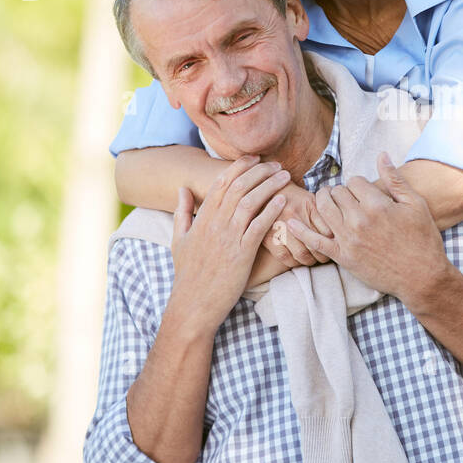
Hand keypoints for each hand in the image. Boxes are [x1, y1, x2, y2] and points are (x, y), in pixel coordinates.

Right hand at [170, 155, 290, 317]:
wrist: (194, 304)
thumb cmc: (188, 274)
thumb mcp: (178, 240)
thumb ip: (181, 212)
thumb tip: (182, 189)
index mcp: (201, 218)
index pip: (221, 182)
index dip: (239, 166)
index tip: (254, 158)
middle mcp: (215, 223)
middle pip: (239, 186)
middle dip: (259, 171)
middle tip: (276, 164)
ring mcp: (228, 237)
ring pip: (250, 201)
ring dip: (269, 185)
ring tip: (284, 176)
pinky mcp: (242, 253)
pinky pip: (259, 226)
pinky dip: (271, 210)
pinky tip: (282, 200)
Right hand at [262, 181, 333, 267]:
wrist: (266, 192)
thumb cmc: (293, 198)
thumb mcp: (310, 199)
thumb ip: (323, 214)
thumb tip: (336, 233)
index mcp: (309, 206)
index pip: (328, 231)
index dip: (333, 242)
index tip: (334, 245)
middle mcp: (295, 216)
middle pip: (316, 244)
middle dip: (323, 255)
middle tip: (325, 256)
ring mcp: (280, 227)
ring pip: (302, 254)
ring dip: (309, 260)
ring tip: (312, 259)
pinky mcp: (268, 237)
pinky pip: (285, 257)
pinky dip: (293, 262)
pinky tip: (297, 259)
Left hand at [287, 152, 450, 305]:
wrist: (421, 277)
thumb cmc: (423, 240)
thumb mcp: (415, 205)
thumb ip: (395, 179)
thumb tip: (382, 155)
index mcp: (377, 205)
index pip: (354, 181)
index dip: (358, 184)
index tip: (364, 192)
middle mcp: (359, 220)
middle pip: (336, 193)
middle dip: (340, 191)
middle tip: (346, 197)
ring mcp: (348, 239)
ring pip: (322, 209)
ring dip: (322, 201)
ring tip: (327, 201)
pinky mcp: (342, 257)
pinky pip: (315, 241)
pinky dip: (301, 230)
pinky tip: (292, 221)